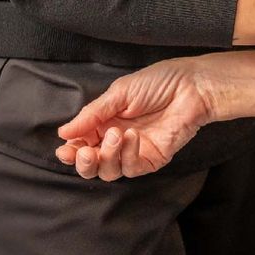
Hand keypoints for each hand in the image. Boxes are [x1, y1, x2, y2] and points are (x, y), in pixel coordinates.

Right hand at [53, 59, 207, 180]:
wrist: (191, 86)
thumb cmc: (158, 82)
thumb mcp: (118, 93)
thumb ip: (92, 115)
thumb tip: (63, 132)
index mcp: (105, 122)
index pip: (81, 144)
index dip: (71, 151)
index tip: (65, 149)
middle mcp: (117, 140)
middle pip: (92, 165)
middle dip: (83, 163)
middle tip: (83, 152)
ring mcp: (134, 152)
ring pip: (109, 171)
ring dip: (107, 156)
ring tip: (116, 134)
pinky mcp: (152, 159)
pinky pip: (131, 168)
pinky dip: (127, 155)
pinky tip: (132, 136)